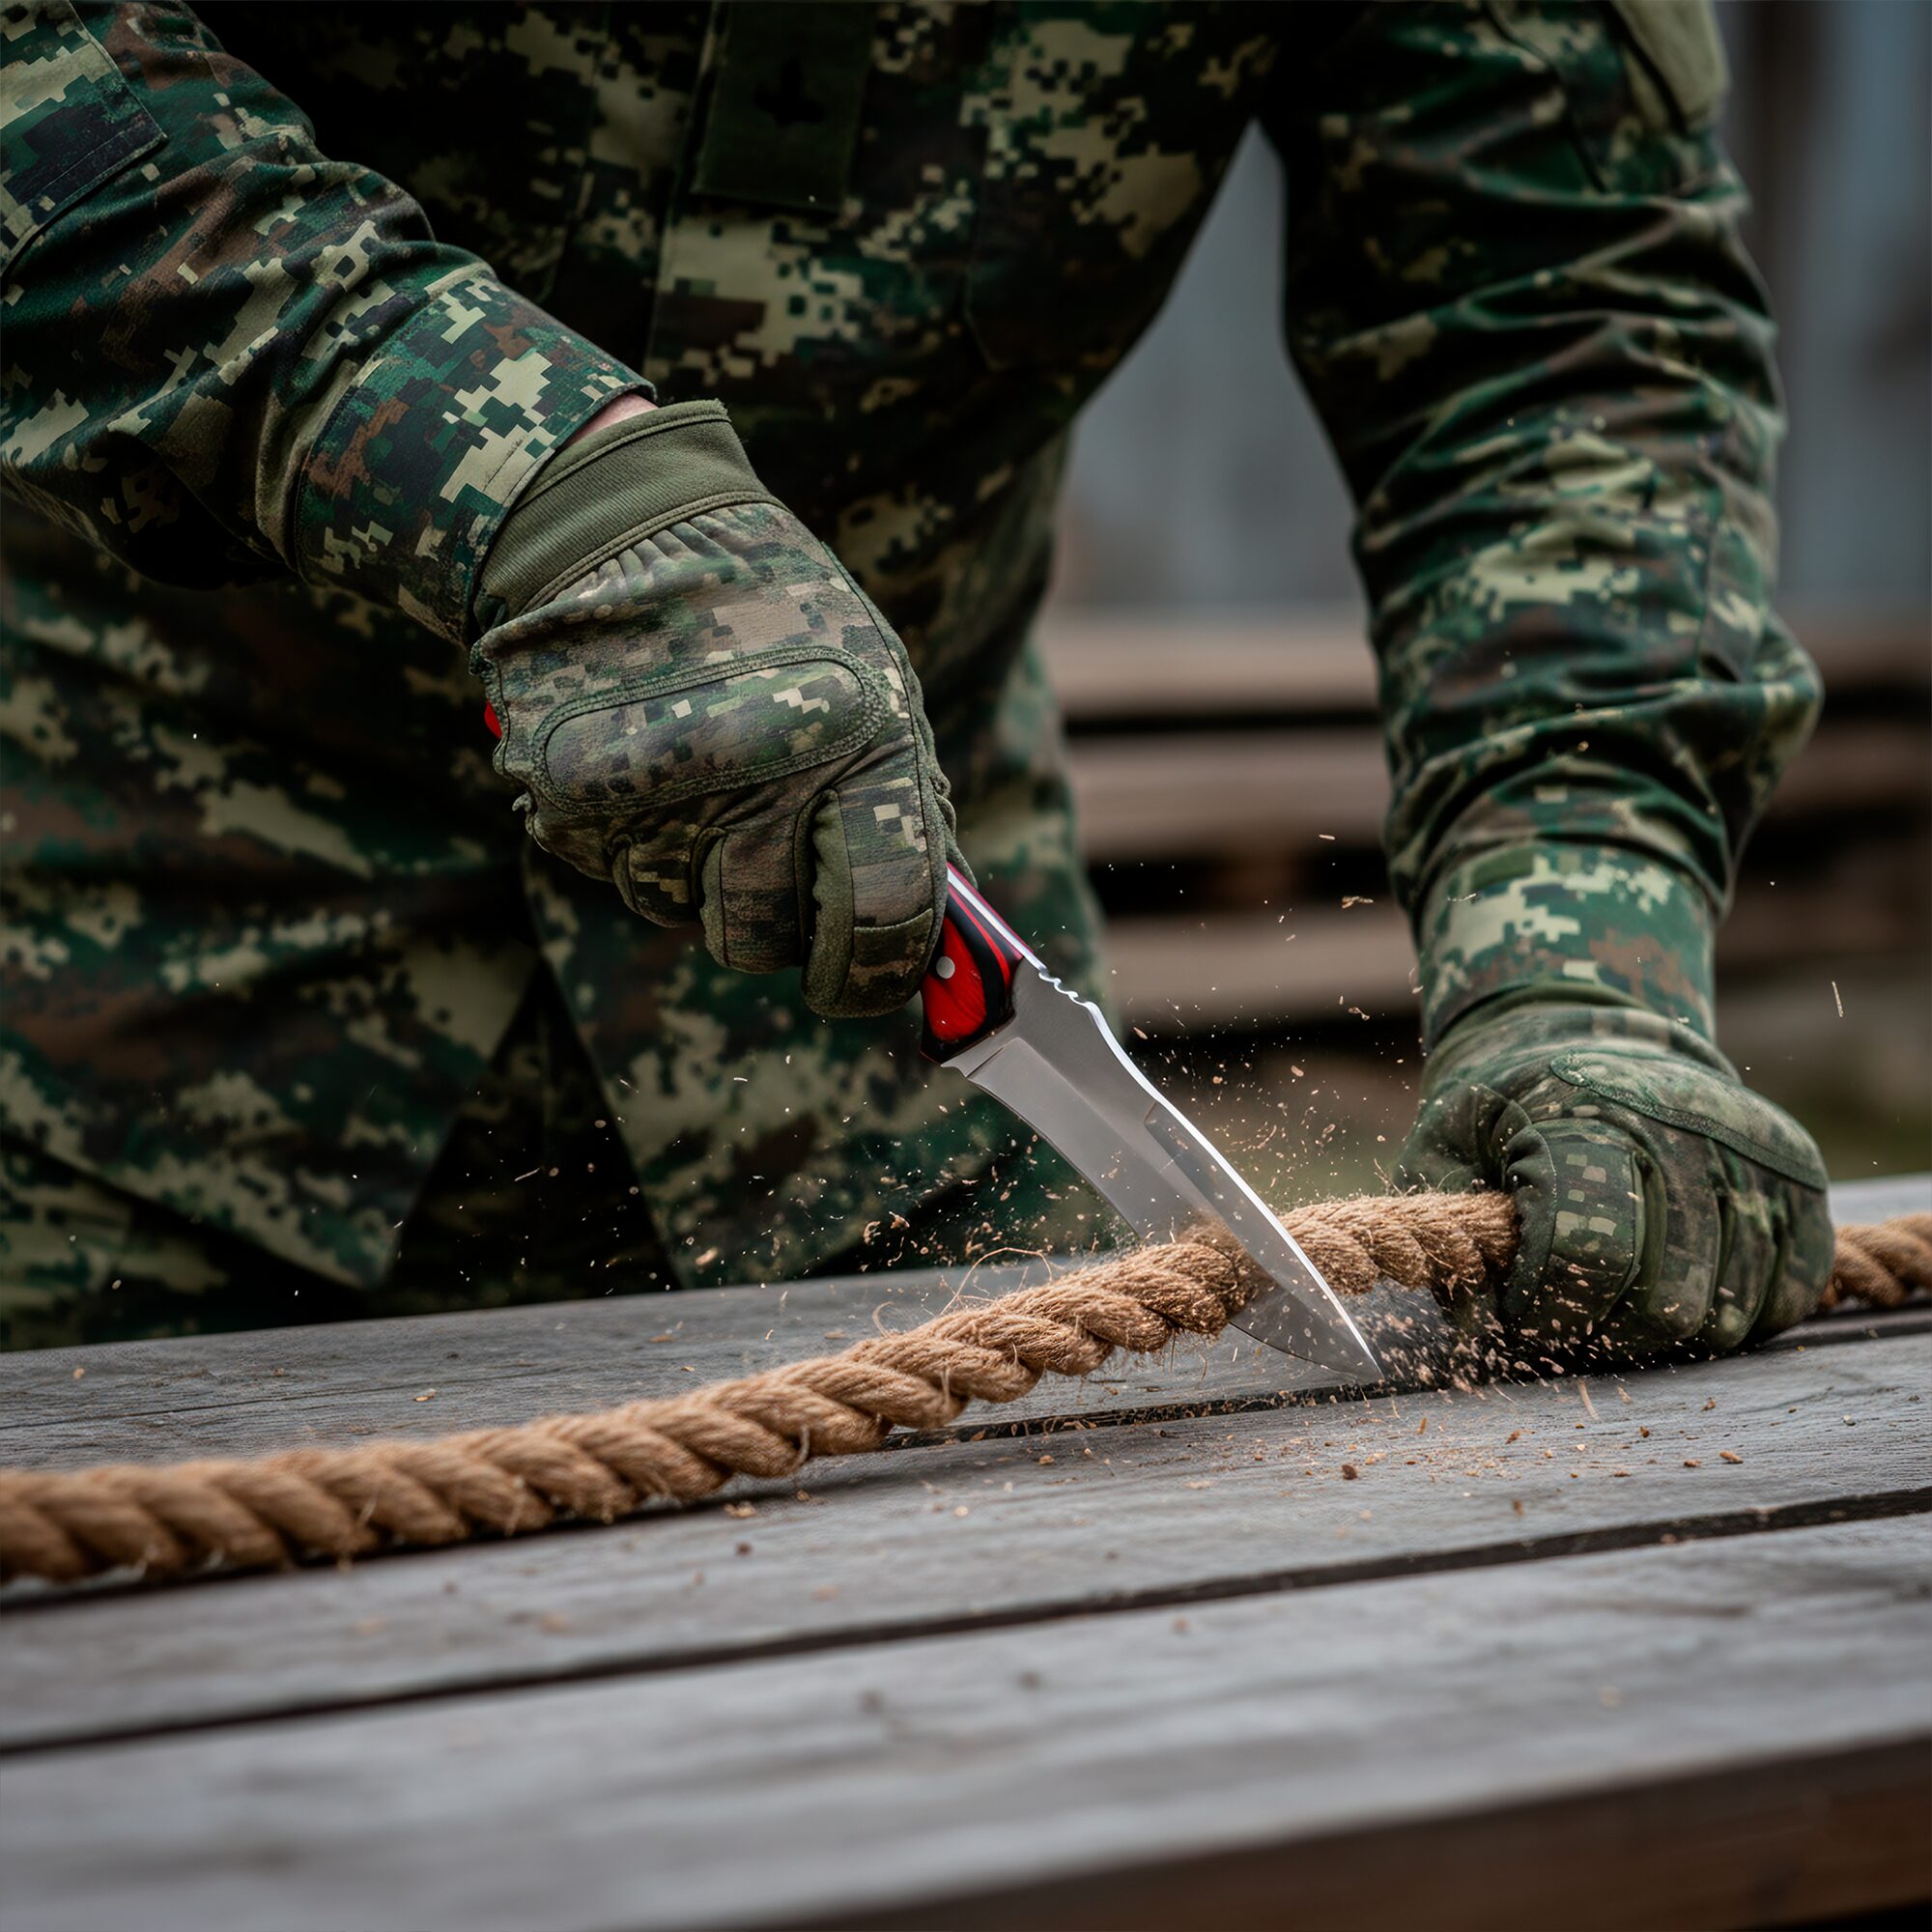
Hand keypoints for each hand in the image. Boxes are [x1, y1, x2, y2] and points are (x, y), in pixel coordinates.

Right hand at [472, 400, 958, 1017]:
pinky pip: (621, 872)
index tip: (864, 980)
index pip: (886, 917)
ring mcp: (652, 795)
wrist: (619, 522)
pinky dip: (639, 837)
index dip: (878, 972)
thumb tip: (934, 939)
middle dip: (778, 917)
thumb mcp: (876, 684)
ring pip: (686, 912)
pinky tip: (648, 759)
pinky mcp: (568, 804)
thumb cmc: (771, 604)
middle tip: (770, 844)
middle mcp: (756, 776)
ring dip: (701, 871)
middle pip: (768, 939)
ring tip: (702, 769)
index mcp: (859, 741)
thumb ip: (903, 809)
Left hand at [1396, 998, 1833, 1358]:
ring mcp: (1750, 1148)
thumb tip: (1479, 1341)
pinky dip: (1740, 1315)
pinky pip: (1791, 1290)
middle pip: (1663, 1300)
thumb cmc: (1507, 1108)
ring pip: (1728, 1310)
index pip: (1586, 1256)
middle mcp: (1680, 1127)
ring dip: (1669, 1331)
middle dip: (1606, 1331)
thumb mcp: (1444, 1150)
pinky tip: (1689, 1288)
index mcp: (1583, 1116)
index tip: (1522, 1311)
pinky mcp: (1799, 1169)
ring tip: (1624, 1293)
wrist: (1592, 1034)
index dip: (1548, 1311)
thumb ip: (1453, 1243)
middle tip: (1574, 1312)